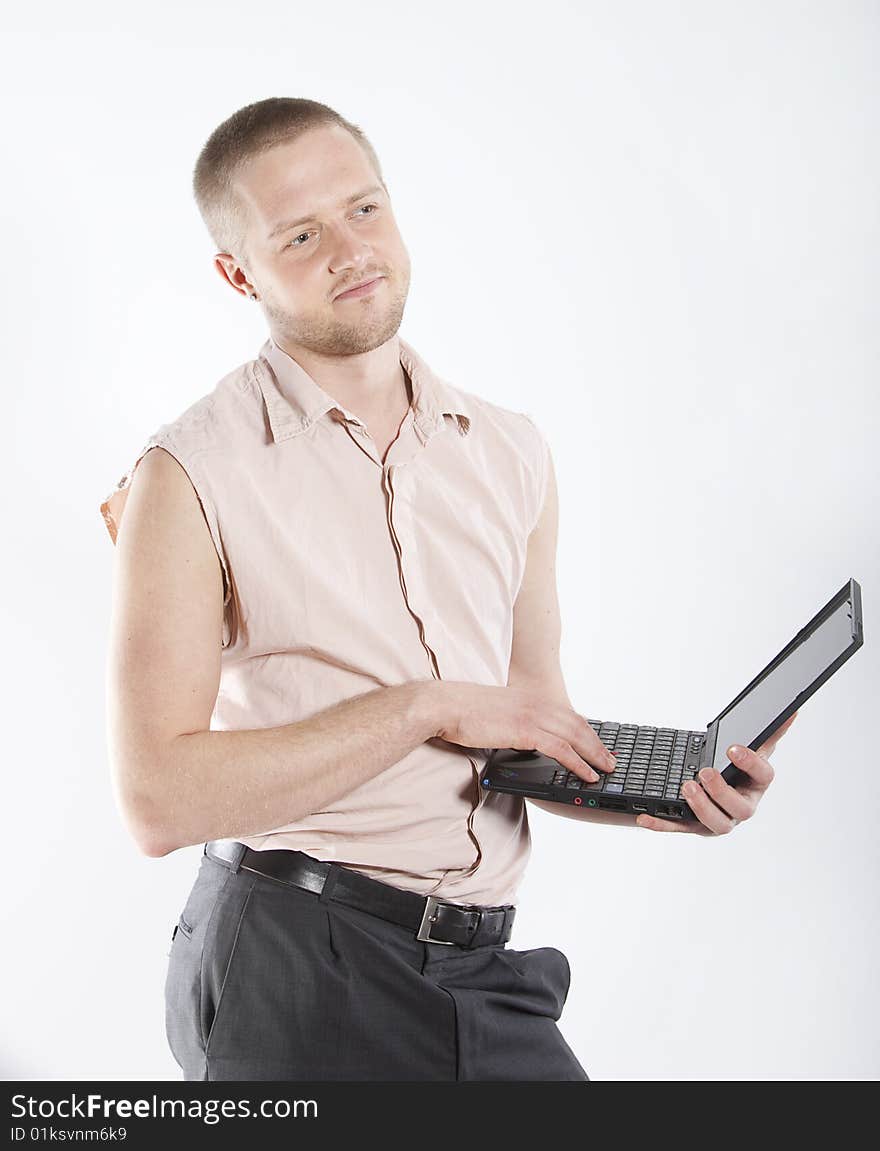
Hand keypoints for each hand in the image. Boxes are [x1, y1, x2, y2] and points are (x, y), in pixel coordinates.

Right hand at [432, 681, 615, 781]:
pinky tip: (587, 774)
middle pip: (578, 725)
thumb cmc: (463, 710)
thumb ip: (514, 721)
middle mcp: (536, 703)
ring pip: (575, 737)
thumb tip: (523, 739)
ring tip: (607, 769)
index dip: (586, 731)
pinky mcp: (526, 730)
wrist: (445, 705)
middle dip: (598, 744)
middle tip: (611, 759)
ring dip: (595, 754)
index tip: (598, 743)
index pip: (567, 715)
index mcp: (530, 698)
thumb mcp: (496, 712)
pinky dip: (578, 763)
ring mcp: (532, 716)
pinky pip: (561, 749)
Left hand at [635, 711, 798, 834]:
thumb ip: (770, 732)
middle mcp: (741, 807)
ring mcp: (719, 820)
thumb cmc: (737, 769)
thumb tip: (790, 711)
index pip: (764, 776)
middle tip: (705, 772)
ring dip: (700, 807)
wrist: (719, 787)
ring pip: (715, 824)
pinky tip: (644, 818)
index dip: (751, 762)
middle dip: (722, 791)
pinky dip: (661, 824)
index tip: (733, 747)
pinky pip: (678, 828)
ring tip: (685, 786)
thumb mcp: (752, 749)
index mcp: (757, 785)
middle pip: (739, 808)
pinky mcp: (695, 827)